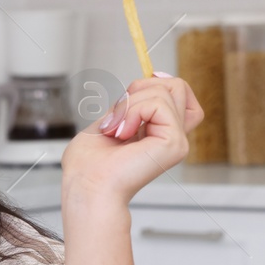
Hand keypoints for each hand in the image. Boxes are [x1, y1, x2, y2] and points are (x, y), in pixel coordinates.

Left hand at [61, 73, 203, 207]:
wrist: (86, 186)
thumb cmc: (88, 166)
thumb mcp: (110, 120)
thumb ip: (131, 103)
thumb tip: (153, 78)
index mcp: (159, 133)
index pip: (178, 94)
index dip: (159, 83)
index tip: (130, 95)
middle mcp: (173, 137)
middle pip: (178, 86)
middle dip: (141, 89)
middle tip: (119, 116)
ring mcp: (177, 141)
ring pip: (167, 90)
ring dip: (131, 104)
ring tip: (117, 130)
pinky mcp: (175, 143)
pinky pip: (158, 103)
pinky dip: (132, 111)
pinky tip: (122, 134)